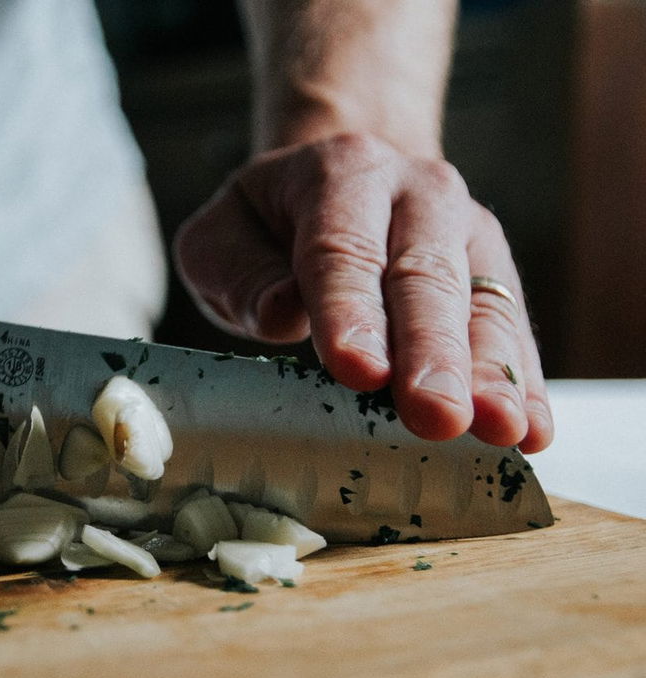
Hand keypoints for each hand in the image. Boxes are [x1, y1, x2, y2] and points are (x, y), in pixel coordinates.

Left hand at [176, 133, 551, 452]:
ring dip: (492, 373)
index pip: (343, 248)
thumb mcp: (221, 238)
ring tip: (499, 430)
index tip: (358, 372)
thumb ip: (239, 274)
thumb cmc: (266, 227)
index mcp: (341, 173)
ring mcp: (467, 231)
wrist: (340, 179)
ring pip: (484, 303)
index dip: (351, 312)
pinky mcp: (494, 273)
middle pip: (427, 277)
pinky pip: (514, 328)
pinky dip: (521, 382)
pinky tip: (531, 429)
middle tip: (435, 415)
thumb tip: (284, 313)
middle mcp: (418, 192)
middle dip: (432, 353)